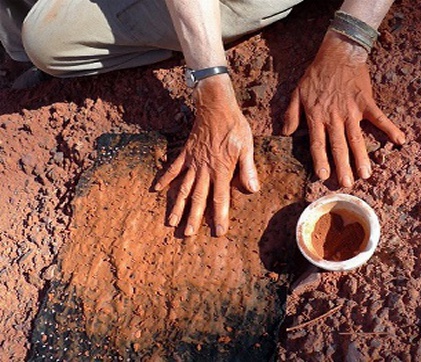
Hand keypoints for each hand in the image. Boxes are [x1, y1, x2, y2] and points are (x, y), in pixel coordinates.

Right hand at [155, 74, 259, 236]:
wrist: (216, 105)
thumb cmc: (234, 126)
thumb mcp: (246, 147)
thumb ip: (247, 169)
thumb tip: (252, 189)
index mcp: (221, 169)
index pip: (220, 198)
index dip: (219, 217)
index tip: (217, 232)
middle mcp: (205, 169)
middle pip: (198, 198)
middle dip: (193, 218)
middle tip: (187, 235)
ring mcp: (193, 162)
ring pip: (184, 188)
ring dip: (177, 206)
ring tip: (171, 222)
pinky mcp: (185, 153)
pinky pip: (173, 168)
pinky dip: (165, 179)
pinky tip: (157, 190)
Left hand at [283, 31, 405, 186]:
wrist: (338, 53)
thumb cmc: (316, 75)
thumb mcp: (297, 93)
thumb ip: (291, 114)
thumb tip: (285, 134)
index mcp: (316, 117)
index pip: (317, 143)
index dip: (320, 161)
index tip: (323, 177)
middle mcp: (334, 117)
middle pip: (338, 146)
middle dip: (342, 166)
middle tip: (346, 184)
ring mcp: (351, 111)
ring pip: (356, 138)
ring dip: (361, 157)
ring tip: (365, 175)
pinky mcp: (366, 102)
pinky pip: (379, 118)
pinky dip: (390, 128)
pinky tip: (400, 140)